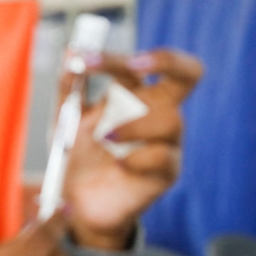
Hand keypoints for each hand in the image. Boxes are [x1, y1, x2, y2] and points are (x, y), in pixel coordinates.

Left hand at [63, 50, 203, 250]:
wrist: (79, 202)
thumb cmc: (79, 156)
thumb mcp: (66, 120)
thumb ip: (69, 88)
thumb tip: (71, 52)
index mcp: (138, 94)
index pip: (150, 63)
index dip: (126, 54)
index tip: (88, 61)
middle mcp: (159, 112)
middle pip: (189, 73)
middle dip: (166, 60)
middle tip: (132, 67)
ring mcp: (168, 142)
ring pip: (171, 118)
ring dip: (134, 124)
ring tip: (105, 137)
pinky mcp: (168, 171)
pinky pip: (163, 155)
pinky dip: (135, 157)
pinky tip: (119, 163)